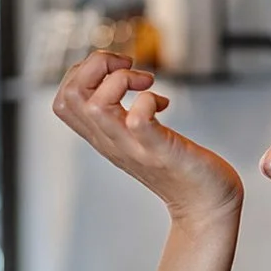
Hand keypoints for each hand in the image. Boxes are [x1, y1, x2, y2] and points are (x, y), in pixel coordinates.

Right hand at [52, 51, 243, 222]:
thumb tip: (123, 74)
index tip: (116, 69)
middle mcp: (111, 142)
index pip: (63, 99)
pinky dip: (148, 100)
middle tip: (128, 67)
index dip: (84, 70)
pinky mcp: (159, 151)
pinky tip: (163, 103)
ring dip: (120, 79)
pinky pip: (137, 121)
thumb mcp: (139, 137)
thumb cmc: (181, 167)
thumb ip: (124, 114)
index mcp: (104, 137)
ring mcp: (133, 148)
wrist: (206, 206)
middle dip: (95, 64)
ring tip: (145, 82)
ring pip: (95, 105)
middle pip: (70, 95)